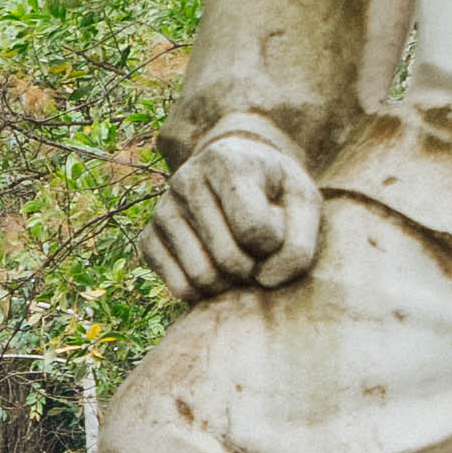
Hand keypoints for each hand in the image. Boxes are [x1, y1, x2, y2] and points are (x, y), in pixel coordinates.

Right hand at [138, 117, 323, 304]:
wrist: (236, 176)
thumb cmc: (274, 191)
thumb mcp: (303, 203)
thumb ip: (300, 245)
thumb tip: (266, 281)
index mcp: (225, 161)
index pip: (254, 229)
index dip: (275, 244)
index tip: (277, 230)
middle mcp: (185, 179)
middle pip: (230, 259)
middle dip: (253, 267)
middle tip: (259, 253)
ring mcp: (163, 210)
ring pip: (203, 276)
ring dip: (230, 282)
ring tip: (240, 262)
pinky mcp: (148, 238)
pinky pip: (180, 287)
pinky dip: (204, 290)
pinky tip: (216, 269)